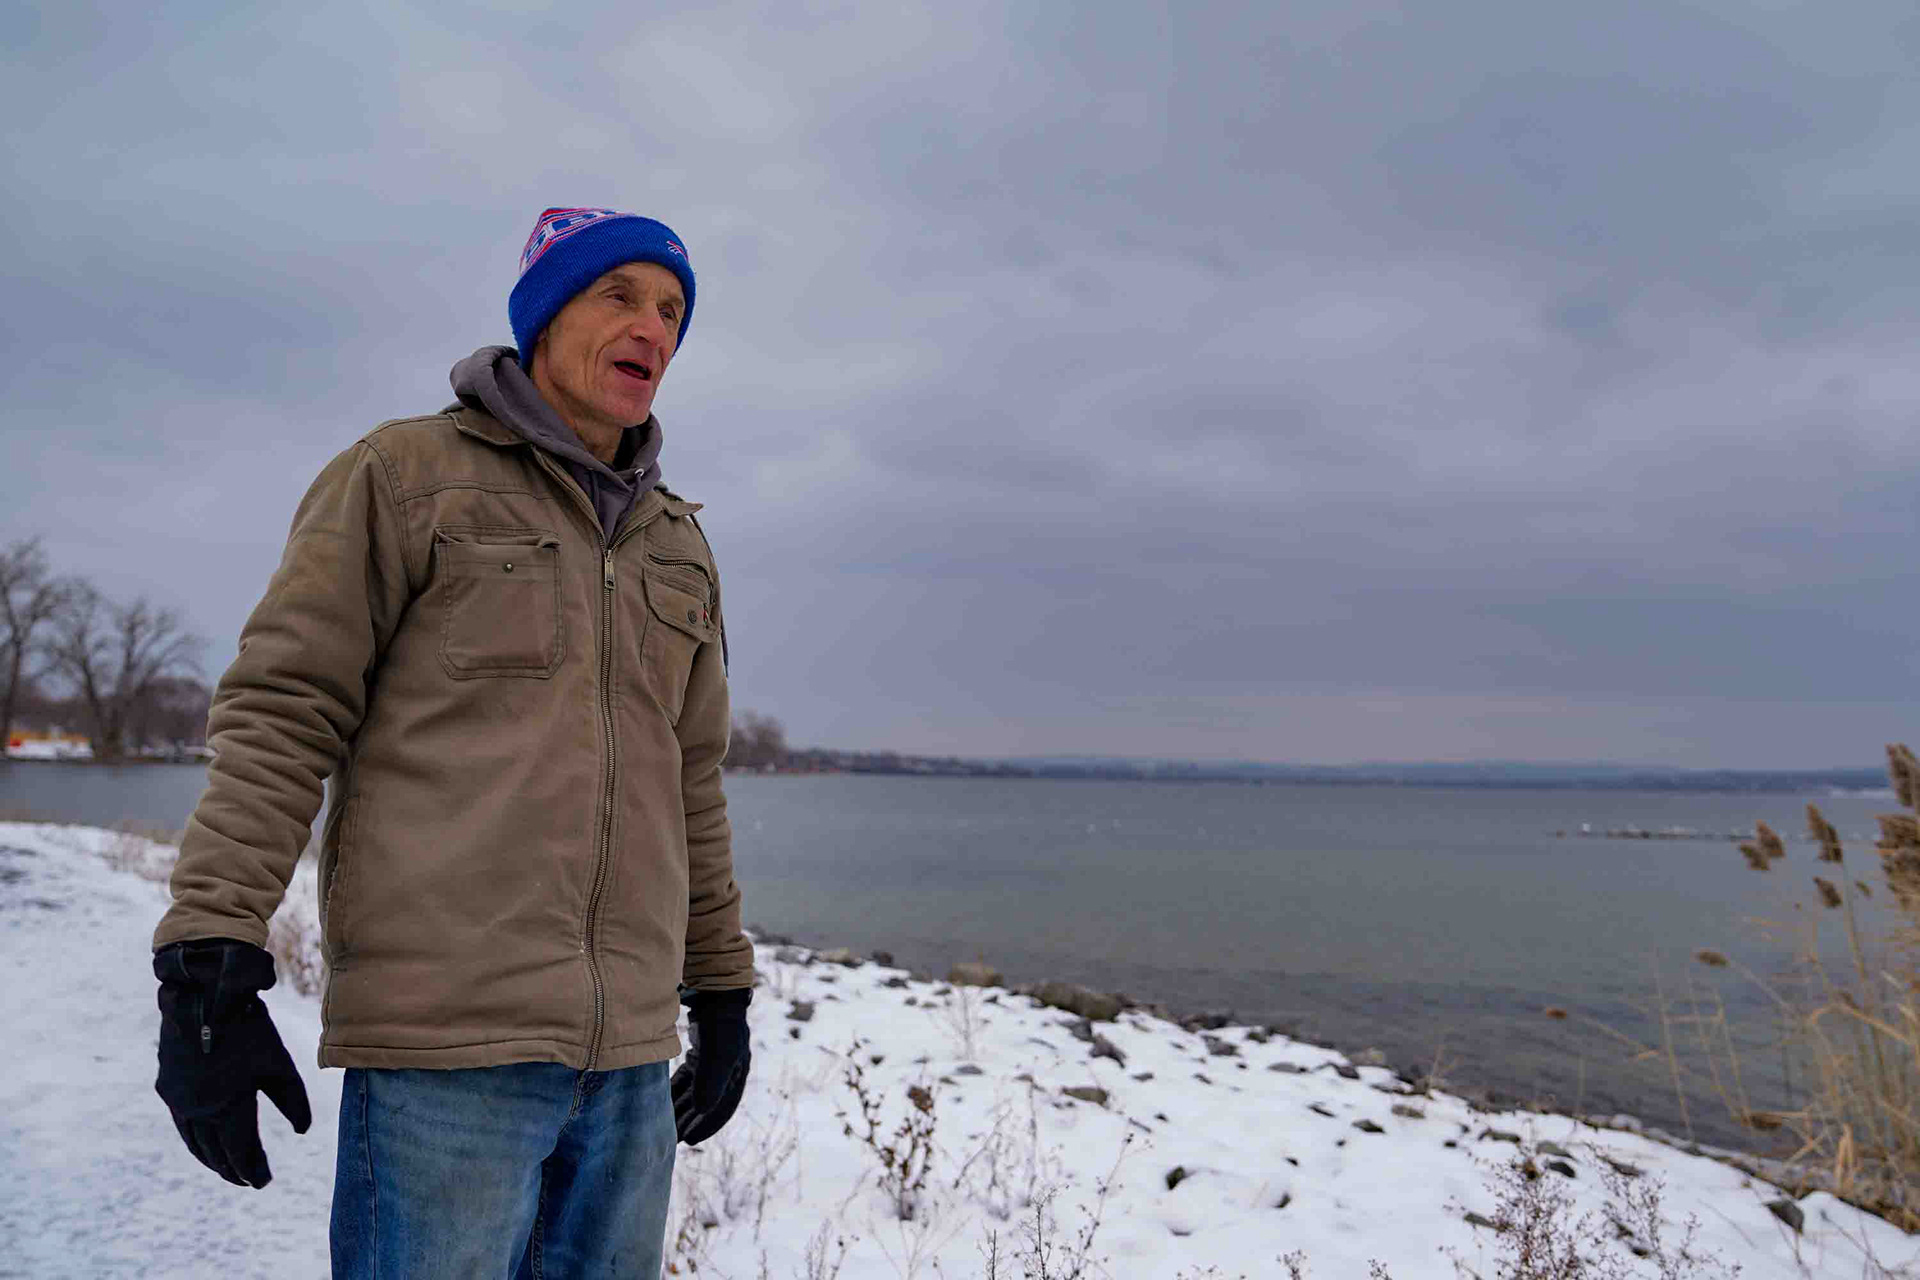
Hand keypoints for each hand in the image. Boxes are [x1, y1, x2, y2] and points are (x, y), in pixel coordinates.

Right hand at [153, 938, 311, 1187]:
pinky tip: (205, 1139)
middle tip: (247, 1180)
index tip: (263, 1182)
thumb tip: (303, 1131)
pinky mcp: (166, 1087)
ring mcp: (177, 1101)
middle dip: (232, 1170)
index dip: (253, 1171)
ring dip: (210, 1159)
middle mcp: (197, 1112)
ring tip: (226, 1167)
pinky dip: (195, 1140)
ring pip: (193, 1143)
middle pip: (214, 1154)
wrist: (204, 997)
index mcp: (227, 1109)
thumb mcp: (280, 1064)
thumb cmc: (250, 1029)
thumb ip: (293, 1101)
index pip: (240, 1153)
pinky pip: (182, 1125)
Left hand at [671, 987, 749, 1145]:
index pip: (723, 1107)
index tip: (688, 1140)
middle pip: (707, 1103)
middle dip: (691, 1121)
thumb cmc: (719, 1023)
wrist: (713, 991)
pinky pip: (685, 1078)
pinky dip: (675, 1091)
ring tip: (664, 1124)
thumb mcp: (717, 1053)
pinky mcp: (698, 1053)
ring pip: (694, 1091)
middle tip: (673, 1139)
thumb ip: (710, 1082)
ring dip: (681, 1108)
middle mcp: (727, 1070)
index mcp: (737, 1073)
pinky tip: (660, 1100)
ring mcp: (712, 1061)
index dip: (707, 1126)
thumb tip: (702, 1110)